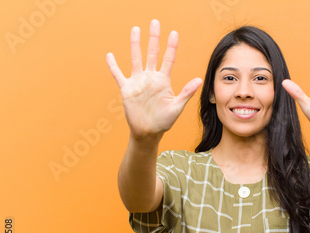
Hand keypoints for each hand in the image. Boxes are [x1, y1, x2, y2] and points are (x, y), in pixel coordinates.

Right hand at [106, 19, 201, 140]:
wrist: (148, 132)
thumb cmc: (164, 121)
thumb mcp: (177, 107)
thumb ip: (186, 93)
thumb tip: (199, 80)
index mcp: (163, 81)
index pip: (168, 59)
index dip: (171, 46)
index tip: (174, 33)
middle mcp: (151, 78)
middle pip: (152, 53)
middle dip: (154, 38)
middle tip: (155, 22)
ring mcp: (138, 82)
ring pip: (136, 59)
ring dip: (135, 44)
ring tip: (135, 29)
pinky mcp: (127, 89)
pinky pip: (118, 75)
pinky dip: (113, 66)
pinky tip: (109, 55)